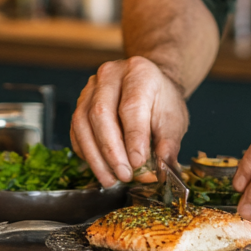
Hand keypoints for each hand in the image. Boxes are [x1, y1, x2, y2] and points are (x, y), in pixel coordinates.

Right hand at [70, 56, 188, 186]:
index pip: (132, 106)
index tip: (138, 163)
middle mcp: (111, 74)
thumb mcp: (174, 121)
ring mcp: (91, 86)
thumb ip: (168, 145)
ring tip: (110, 178)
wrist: (150, 87)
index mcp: (139, 72)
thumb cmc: (162, 103)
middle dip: (111, 150)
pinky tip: (99, 166)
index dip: (134, 137)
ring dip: (95, 156)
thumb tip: (160, 170)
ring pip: (83, 122)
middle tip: (124, 174)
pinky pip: (76, 129)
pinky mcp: (80, 101)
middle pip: (101, 113)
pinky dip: (85, 152)